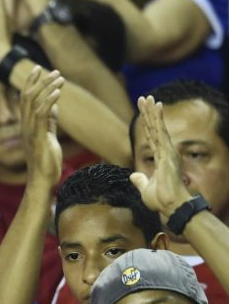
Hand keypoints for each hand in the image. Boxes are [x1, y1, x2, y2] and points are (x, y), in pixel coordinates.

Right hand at [20, 67, 63, 188]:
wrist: (43, 180)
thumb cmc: (46, 162)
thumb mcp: (49, 137)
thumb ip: (50, 121)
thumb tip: (55, 107)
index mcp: (27, 125)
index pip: (25, 99)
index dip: (30, 82)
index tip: (39, 69)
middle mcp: (25, 126)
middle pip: (27, 97)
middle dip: (38, 81)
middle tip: (52, 70)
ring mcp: (30, 131)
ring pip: (33, 103)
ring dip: (47, 88)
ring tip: (59, 77)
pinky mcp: (38, 137)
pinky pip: (41, 115)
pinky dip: (49, 101)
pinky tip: (58, 92)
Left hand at [129, 96, 193, 219]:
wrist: (170, 206)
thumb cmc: (161, 200)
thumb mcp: (144, 189)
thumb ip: (140, 180)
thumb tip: (133, 176)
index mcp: (161, 158)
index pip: (151, 137)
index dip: (147, 123)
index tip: (143, 111)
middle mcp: (165, 152)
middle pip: (154, 128)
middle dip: (148, 113)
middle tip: (143, 98)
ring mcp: (167, 151)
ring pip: (157, 127)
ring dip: (151, 112)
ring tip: (147, 97)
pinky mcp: (167, 152)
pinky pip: (161, 132)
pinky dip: (158, 119)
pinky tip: (156, 107)